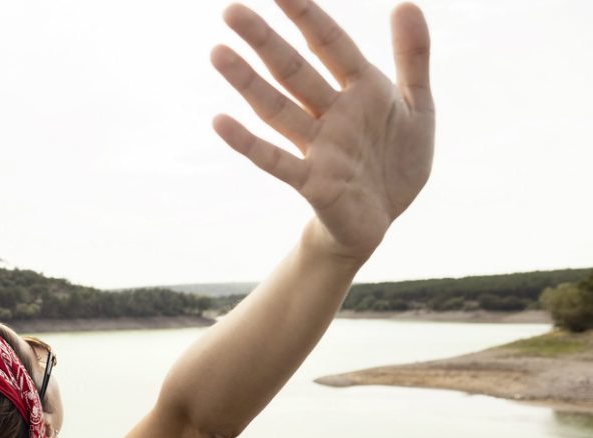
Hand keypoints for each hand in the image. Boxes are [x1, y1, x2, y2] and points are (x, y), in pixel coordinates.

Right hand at [211, 0, 433, 261]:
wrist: (385, 218)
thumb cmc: (398, 160)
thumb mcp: (418, 105)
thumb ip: (412, 56)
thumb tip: (405, 2)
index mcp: (361, 89)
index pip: (329, 44)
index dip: (306, 16)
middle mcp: (332, 113)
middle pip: (293, 71)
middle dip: (264, 41)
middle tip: (231, 10)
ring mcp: (318, 147)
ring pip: (277, 108)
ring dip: (247, 82)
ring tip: (217, 53)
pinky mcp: (312, 181)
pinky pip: (275, 159)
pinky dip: (247, 142)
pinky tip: (220, 121)